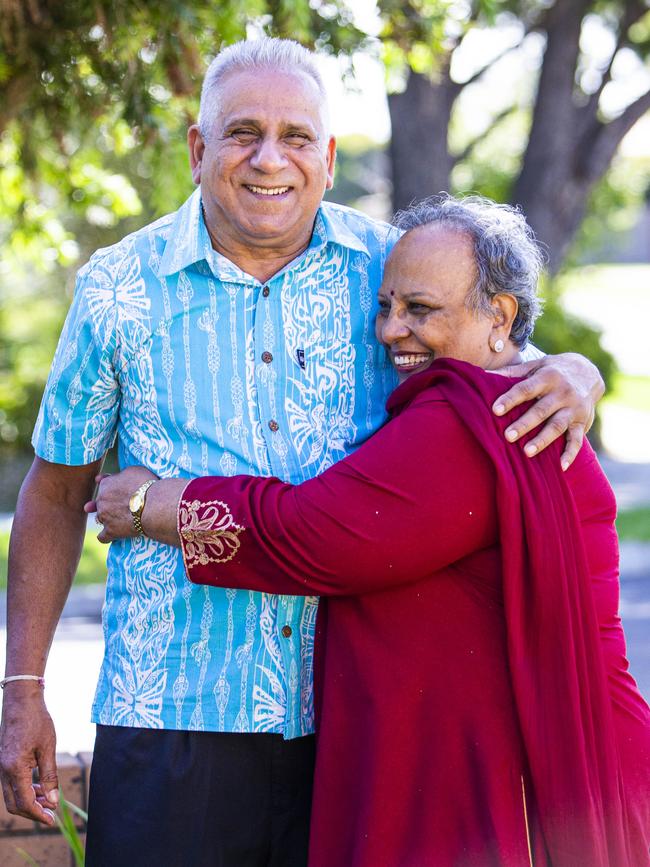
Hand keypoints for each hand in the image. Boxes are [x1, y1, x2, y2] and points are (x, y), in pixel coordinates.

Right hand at [0, 686, 58, 825]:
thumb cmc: (37, 721)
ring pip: (11, 795)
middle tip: (50, 813)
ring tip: (48, 799)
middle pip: (14, 804)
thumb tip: (53, 800)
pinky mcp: (3, 761)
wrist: (21, 700)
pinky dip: (24, 789)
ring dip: (28, 801)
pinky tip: (38, 787)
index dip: (38, 814)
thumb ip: (50, 776)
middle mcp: (3, 770)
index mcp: (14, 769)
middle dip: (32, 812)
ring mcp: (1, 766)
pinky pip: (11, 783)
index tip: (51, 819)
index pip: (24, 803)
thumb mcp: (48, 748)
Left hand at [84, 465, 157, 542]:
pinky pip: (102, 537)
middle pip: (100, 503)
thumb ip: (121, 474)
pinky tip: (113, 535)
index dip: (111, 488)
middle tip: (121, 506)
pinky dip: (107, 536)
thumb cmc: (147, 485)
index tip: (119, 491)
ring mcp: (104, 517)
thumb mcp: (134, 470)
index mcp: (106, 484)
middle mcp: (101, 500)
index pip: (103, 485)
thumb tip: (116, 477)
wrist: (153, 505)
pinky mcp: (110, 532)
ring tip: (120, 520)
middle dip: (107, 504)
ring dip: (107, 519)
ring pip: (99, 518)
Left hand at [492, 352, 603, 469]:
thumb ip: (512, 372)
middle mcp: (563, 392)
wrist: (588, 372)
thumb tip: (482, 373)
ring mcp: (574, 408)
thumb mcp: (535, 366)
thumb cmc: (552, 371)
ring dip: (543, 440)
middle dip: (525, 424)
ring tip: (527, 452)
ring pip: (557, 426)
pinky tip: (561, 467)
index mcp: (548, 377)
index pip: (526, 389)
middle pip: (541, 410)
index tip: (495, 410)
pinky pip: (577, 440)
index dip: (511, 399)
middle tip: (507, 436)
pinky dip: (570, 454)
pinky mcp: (582, 422)